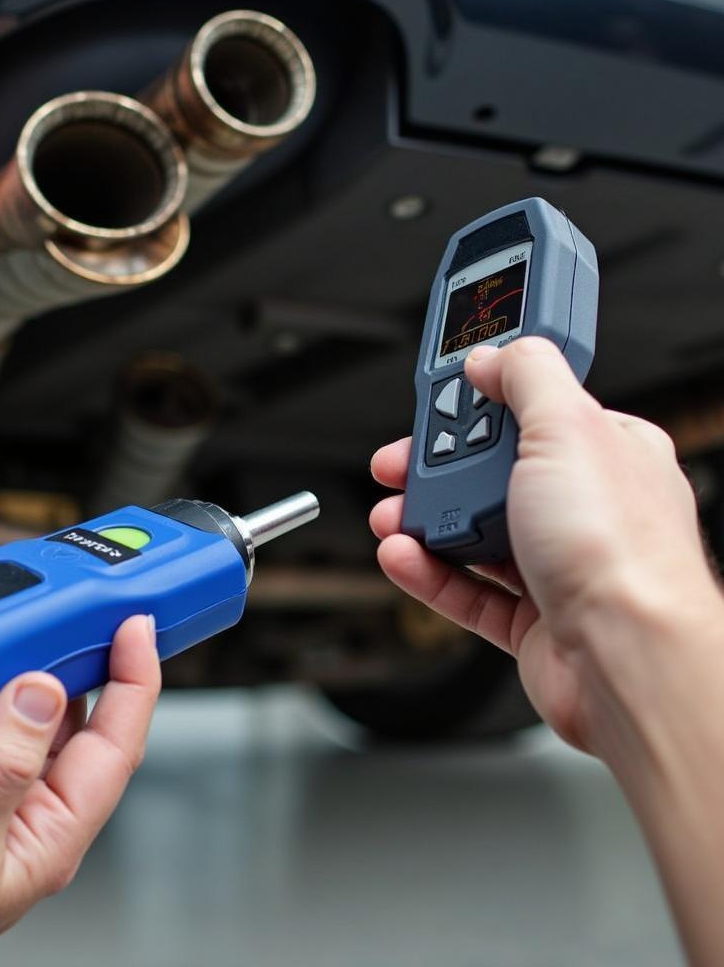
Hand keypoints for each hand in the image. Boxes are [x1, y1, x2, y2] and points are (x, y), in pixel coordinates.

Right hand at [0, 615, 159, 966]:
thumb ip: (6, 758)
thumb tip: (43, 691)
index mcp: (48, 833)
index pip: (115, 746)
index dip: (136, 683)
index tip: (137, 628)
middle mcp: (19, 805)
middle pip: (72, 719)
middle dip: (80, 665)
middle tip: (84, 614)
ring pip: (17, 707)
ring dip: (19, 668)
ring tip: (23, 631)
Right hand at [370, 338, 723, 760]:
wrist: (628, 661)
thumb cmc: (621, 553)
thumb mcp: (567, 428)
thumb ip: (526, 378)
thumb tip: (491, 357)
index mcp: (605, 450)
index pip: (531, 408)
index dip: (479, 400)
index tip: (439, 398)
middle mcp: (583, 506)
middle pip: (490, 471)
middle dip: (435, 468)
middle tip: (398, 464)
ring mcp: (558, 564)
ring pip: (473, 532)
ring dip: (423, 522)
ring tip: (391, 516)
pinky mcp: (533, 618)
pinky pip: (467, 589)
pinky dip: (429, 573)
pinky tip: (403, 557)